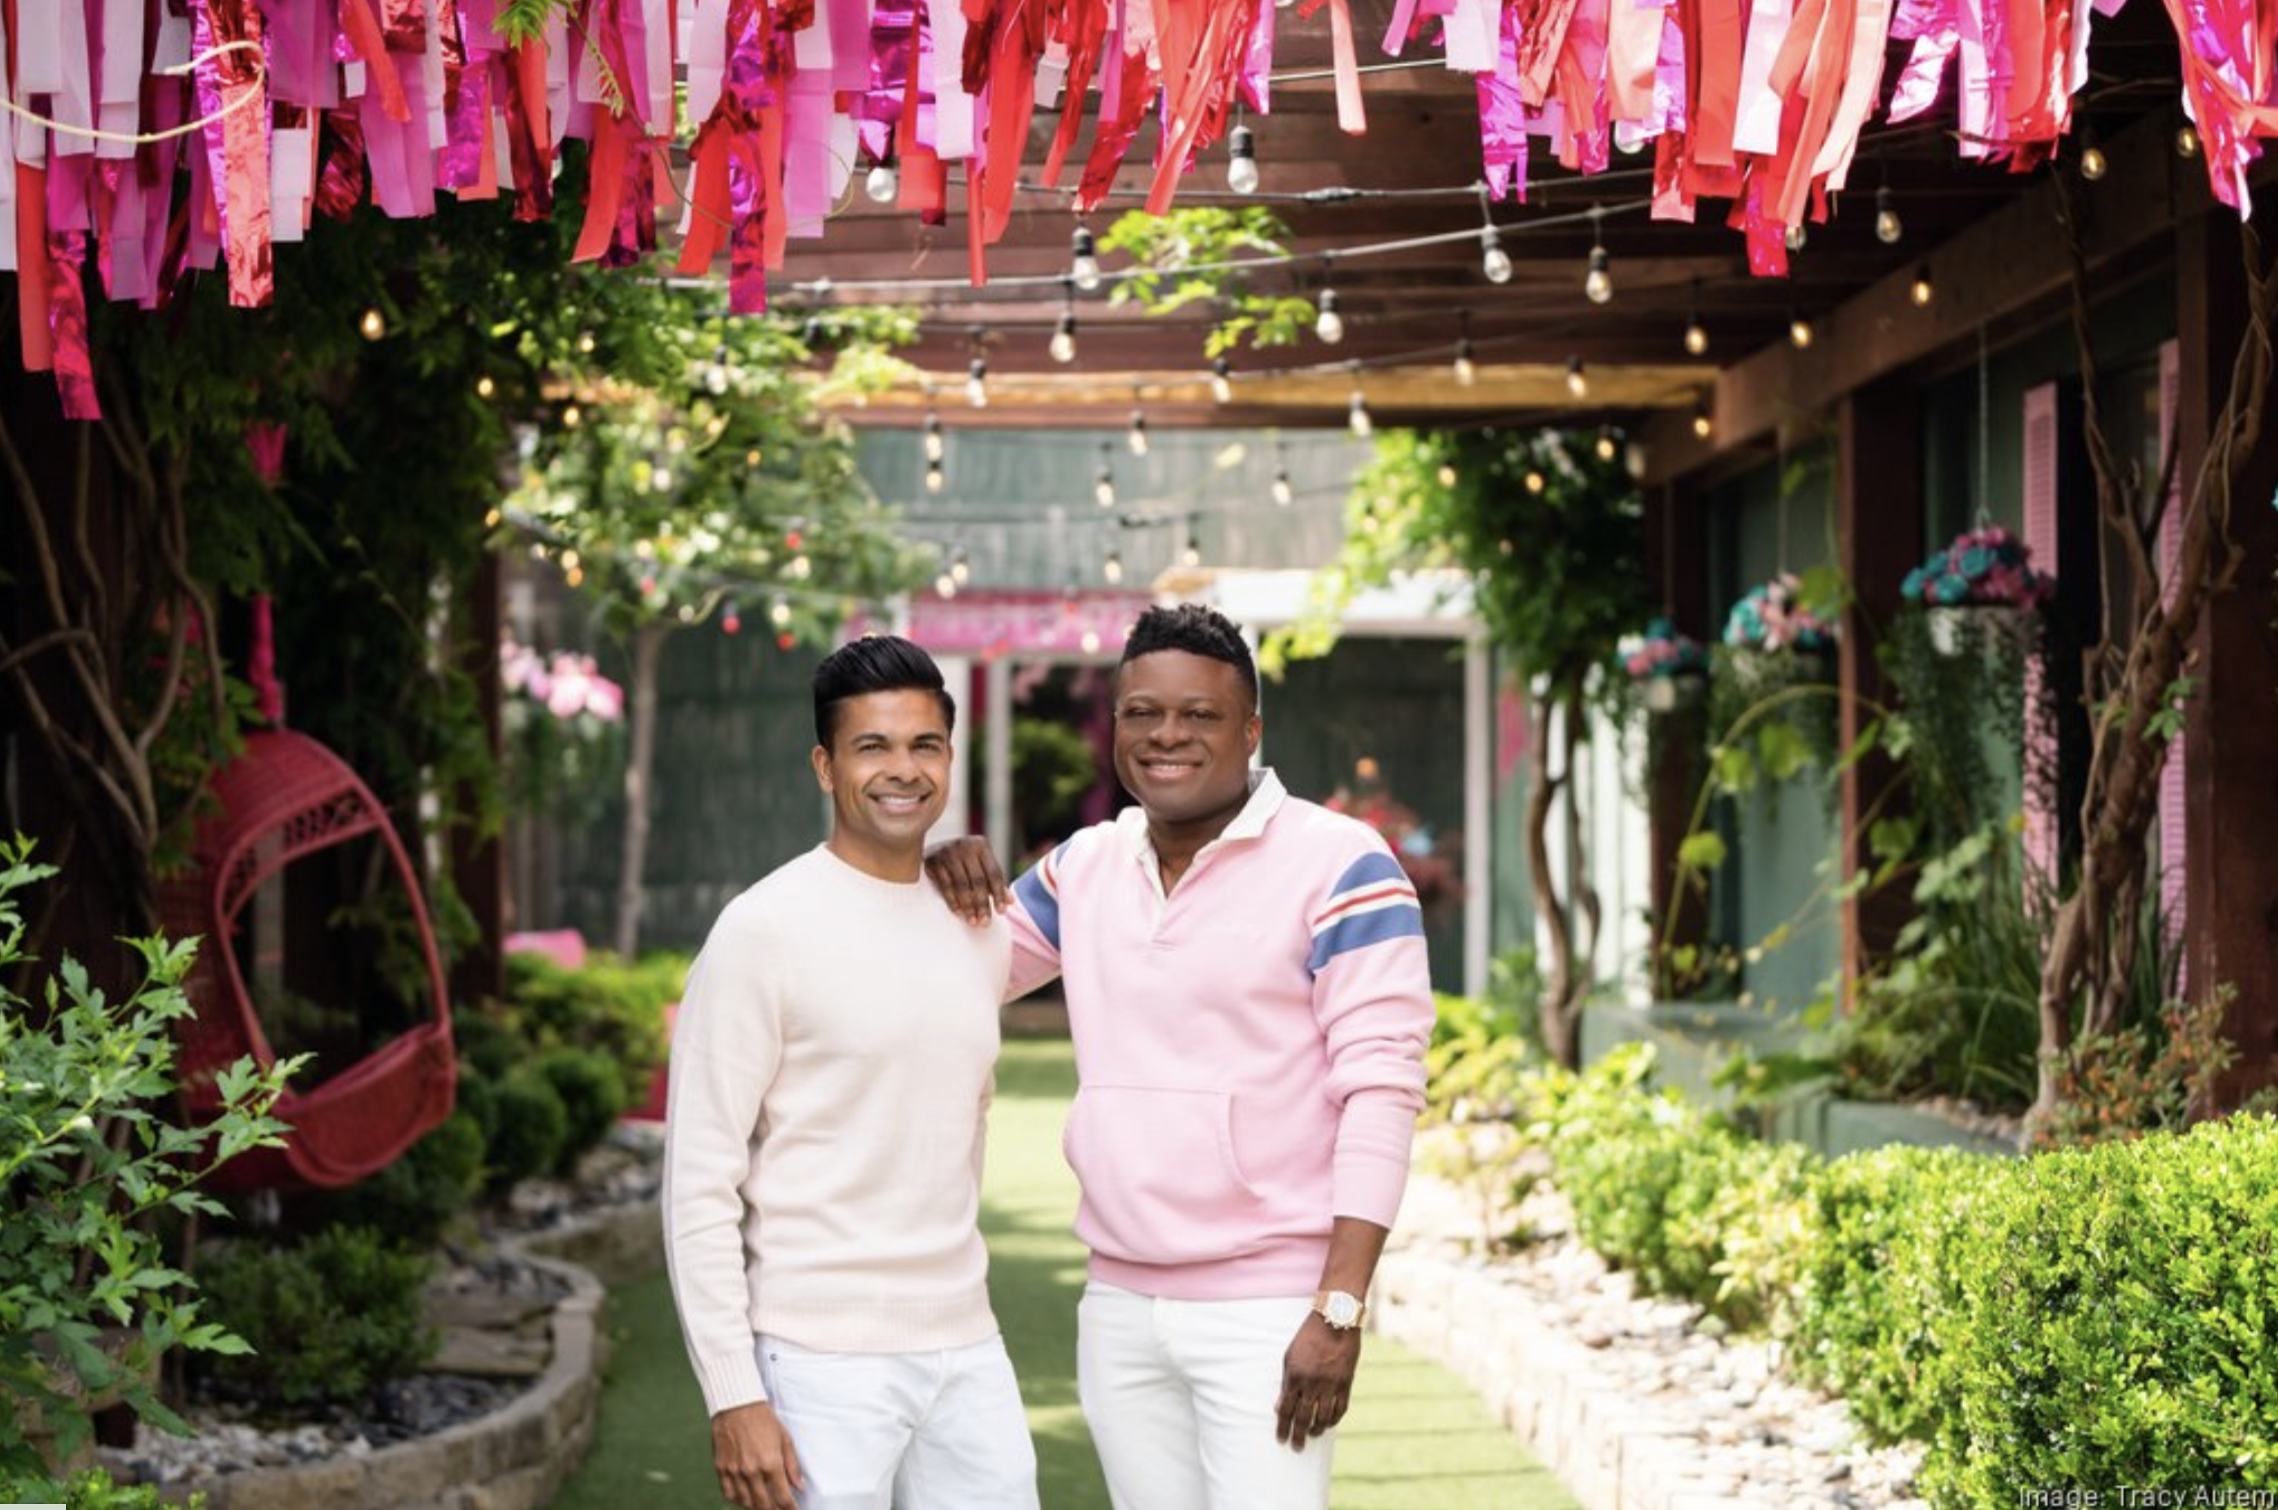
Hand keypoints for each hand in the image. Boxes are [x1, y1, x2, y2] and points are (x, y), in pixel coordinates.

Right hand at [711, 1400, 803, 1509]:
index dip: (790, 1509)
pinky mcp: (721, 1468)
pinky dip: (738, 1500)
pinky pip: (728, 1493)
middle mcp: (751, 1471)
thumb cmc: (763, 1419)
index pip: (783, 1498)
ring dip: (756, 1506)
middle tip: (780, 1509)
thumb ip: (792, 1466)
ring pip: (745, 1502)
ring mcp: (734, 1471)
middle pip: (763, 1505)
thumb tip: (800, 1487)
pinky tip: (745, 1498)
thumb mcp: (785, 1439)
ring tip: (765, 1504)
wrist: (736, 1404)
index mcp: (770, 1463)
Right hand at [924, 835, 1010, 924]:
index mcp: (981, 845)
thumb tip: (1011, 902)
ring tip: (973, 921)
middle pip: (978, 880)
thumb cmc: (961, 861)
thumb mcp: (979, 866)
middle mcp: (965, 845)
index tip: (1002, 912)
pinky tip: (958, 913)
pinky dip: (953, 901)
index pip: (994, 873)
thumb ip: (993, 882)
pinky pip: (945, 885)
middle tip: (985, 923)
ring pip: (962, 884)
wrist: (929, 848)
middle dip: (983, 904)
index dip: (999, 893)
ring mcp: (947, 852)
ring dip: (968, 906)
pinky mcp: (932, 861)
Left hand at [1274, 1313, 1361, 1450]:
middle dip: (1298, 1435)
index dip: (1283, 1427)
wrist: (1335, 1320)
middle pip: (1303, 1418)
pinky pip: (1340, 1409)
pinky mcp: (1346, 1383)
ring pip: (1323, 1417)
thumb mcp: (1290, 1356)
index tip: (1281, 1439)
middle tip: (1296, 1447)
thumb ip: (1286, 1382)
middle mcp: (1312, 1383)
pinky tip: (1328, 1424)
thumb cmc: (1308, 1336)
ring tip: (1312, 1435)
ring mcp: (1330, 1384)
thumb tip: (1280, 1406)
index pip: (1286, 1409)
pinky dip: (1333, 1420)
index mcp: (1294, 1376)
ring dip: (1317, 1430)